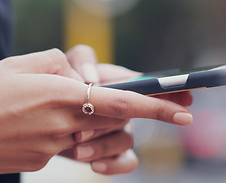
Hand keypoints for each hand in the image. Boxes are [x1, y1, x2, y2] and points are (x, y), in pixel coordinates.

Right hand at [0, 49, 192, 175]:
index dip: (158, 105)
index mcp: (61, 95)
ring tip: (72, 110)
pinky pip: (71, 149)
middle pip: (116, 119)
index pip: (123, 101)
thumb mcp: (22, 63)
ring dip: (98, 124)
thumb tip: (88, 76)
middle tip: (108, 94)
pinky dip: (70, 134)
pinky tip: (46, 125)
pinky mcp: (42, 162)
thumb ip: (63, 65)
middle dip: (124, 108)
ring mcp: (54, 149)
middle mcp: (64, 125)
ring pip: (98, 137)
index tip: (185, 110)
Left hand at [64, 45, 191, 173]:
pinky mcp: (112, 154)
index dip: (172, 91)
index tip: (184, 98)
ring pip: (127, 140)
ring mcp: (121, 132)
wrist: (41, 119)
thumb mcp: (65, 65)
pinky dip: (113, 164)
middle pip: (134, 114)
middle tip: (81, 130)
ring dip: (102, 145)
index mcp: (122, 84)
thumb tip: (91, 78)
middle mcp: (127, 108)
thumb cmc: (56, 87)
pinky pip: (127, 162)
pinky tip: (95, 164)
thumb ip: (80, 60)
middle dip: (107, 121)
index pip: (153, 86)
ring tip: (76, 146)